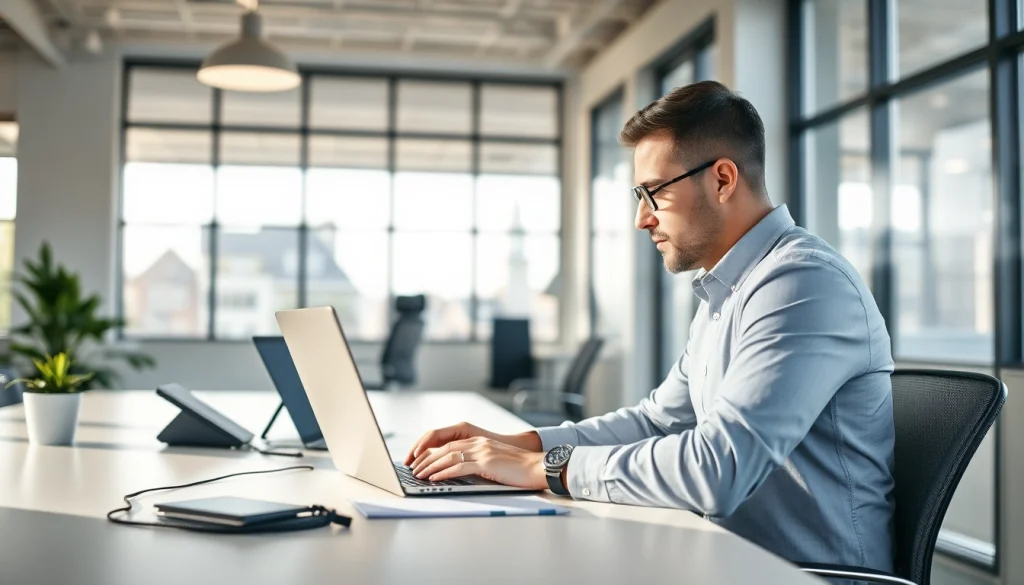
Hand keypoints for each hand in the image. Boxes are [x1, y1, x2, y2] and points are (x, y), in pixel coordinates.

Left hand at [403, 421, 541, 465]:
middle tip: (412, 468)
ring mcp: (482, 451)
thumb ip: (479, 463)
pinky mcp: (486, 463)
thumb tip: (461, 472)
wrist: (538, 467)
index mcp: (479, 441)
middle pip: (444, 448)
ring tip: (417, 474)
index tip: (419, 460)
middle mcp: (478, 443)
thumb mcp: (495, 462)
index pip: (449, 443)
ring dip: (430, 466)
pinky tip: (433, 478)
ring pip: (448, 456)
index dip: (432, 451)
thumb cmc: (520, 469)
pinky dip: (443, 472)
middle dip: (425, 458)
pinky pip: (458, 466)